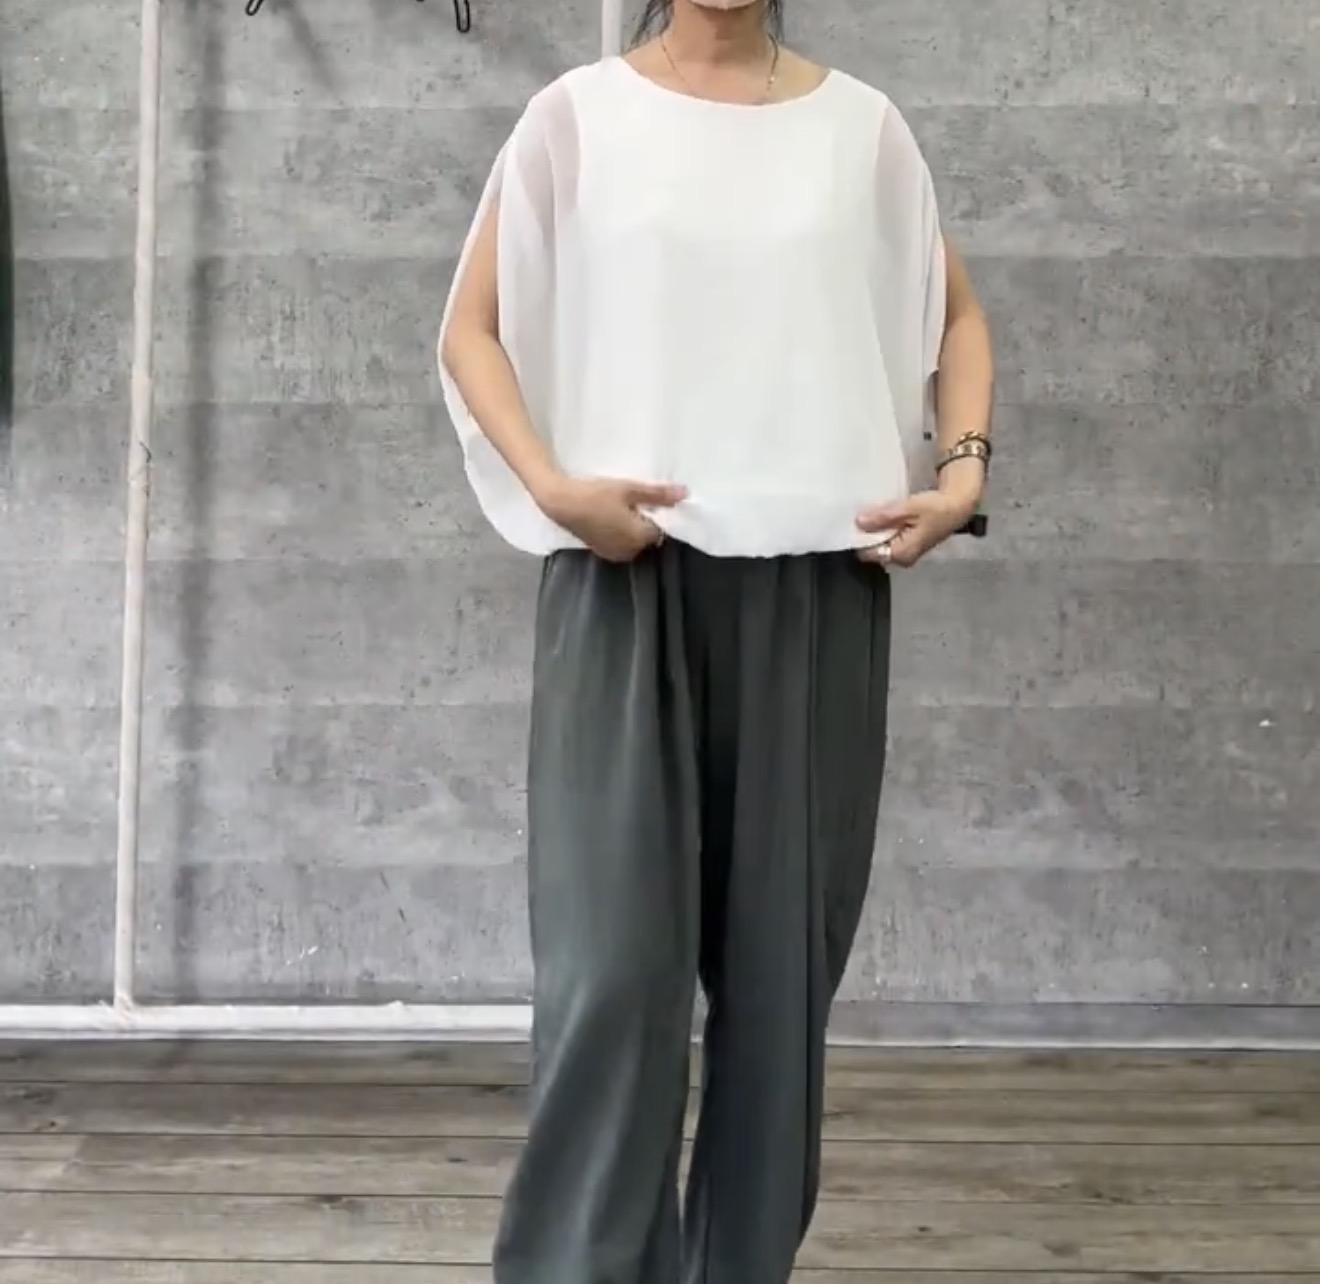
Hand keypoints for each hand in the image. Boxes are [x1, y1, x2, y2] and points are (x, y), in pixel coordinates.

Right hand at [537, 475, 687, 562]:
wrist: (560, 503)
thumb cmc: (596, 494)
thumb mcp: (630, 489)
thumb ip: (658, 494)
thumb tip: (685, 494)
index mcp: (640, 537)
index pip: (662, 529)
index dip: (659, 514)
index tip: (651, 500)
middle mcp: (630, 551)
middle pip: (648, 536)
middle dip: (646, 521)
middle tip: (635, 501)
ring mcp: (614, 554)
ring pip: (634, 541)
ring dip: (632, 528)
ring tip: (622, 507)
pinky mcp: (601, 552)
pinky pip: (620, 544)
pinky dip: (620, 533)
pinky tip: (611, 517)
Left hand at [856, 489, 978, 568]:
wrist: (957, 506)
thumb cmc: (935, 508)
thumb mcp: (907, 508)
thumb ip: (883, 517)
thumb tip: (859, 522)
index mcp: (900, 554)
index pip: (867, 553)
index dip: (859, 537)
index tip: (854, 521)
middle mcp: (901, 559)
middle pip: (873, 550)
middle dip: (867, 534)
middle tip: (863, 514)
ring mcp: (905, 554)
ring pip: (880, 544)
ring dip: (876, 530)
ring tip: (874, 513)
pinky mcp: (908, 546)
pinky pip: (888, 540)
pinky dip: (884, 529)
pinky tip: (885, 517)